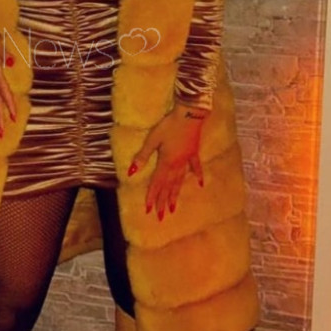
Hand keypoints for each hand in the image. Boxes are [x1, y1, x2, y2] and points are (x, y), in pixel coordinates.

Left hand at [128, 104, 205, 219]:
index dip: (152, 197)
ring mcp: (187, 160)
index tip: (149, 210)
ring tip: (173, 208)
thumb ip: (143, 156)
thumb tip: (131, 172)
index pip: (156, 183)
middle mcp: (177, 165)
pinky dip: (197, 176)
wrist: (190, 114)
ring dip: (175, 195)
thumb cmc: (169, 125)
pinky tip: (199, 185)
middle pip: (168, 186)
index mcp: (166, 162)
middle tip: (160, 216)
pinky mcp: (194, 153)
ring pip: (180, 181)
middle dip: (163, 201)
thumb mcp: (153, 139)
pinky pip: (195, 167)